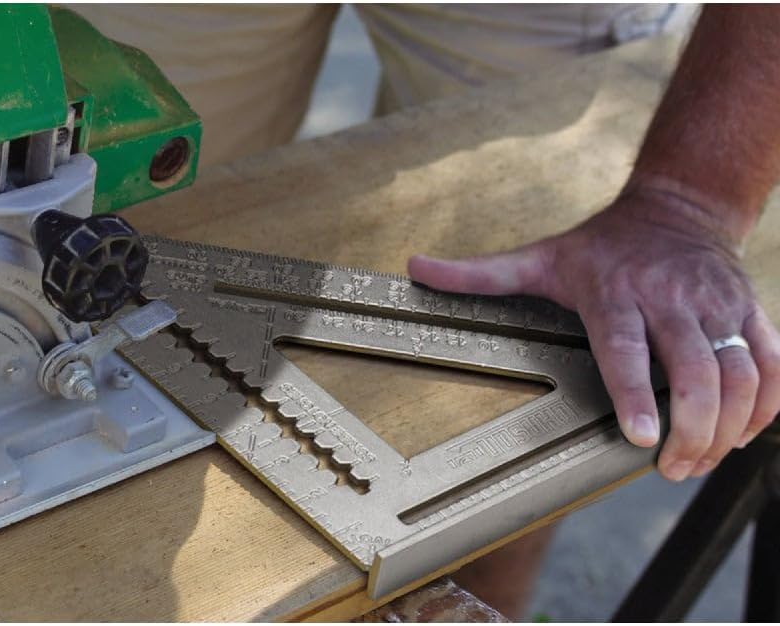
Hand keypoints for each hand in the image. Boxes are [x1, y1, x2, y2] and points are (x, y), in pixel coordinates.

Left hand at [407, 187, 779, 480]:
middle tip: (671, 467)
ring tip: (700, 461)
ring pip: (742, 373)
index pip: (628, 351)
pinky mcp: (751, 312)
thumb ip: (479, 274)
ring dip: (729, 427)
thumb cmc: (599, 246)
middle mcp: (672, 301)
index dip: (636, 395)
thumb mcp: (538, 256)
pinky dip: (767, 407)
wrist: (678, 206)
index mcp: (616, 294)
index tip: (639, 438)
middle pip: (696, 372)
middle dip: (691, 428)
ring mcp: (717, 307)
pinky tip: (743, 435)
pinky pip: (775, 364)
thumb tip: (414, 268)